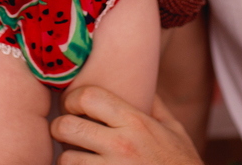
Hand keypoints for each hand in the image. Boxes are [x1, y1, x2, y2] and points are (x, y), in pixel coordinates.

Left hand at [51, 87, 201, 164]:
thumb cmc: (181, 163)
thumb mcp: (174, 129)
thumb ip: (155, 104)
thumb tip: (142, 83)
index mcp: (136, 122)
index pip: (88, 96)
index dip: (73, 99)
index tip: (73, 106)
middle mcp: (122, 145)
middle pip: (67, 126)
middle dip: (59, 128)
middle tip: (65, 131)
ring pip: (65, 159)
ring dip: (66, 157)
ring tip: (76, 156)